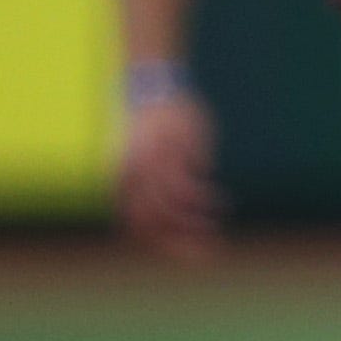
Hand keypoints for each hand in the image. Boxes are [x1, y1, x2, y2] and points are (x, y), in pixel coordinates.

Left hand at [116, 90, 221, 257]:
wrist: (149, 84)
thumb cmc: (146, 124)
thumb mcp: (139, 159)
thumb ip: (145, 188)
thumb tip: (166, 216)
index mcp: (121, 182)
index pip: (139, 228)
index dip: (164, 246)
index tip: (189, 255)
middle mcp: (134, 176)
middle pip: (155, 223)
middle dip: (182, 242)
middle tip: (210, 251)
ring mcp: (154, 163)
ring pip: (172, 207)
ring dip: (196, 221)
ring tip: (214, 222)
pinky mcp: (175, 149)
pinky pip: (189, 184)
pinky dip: (204, 197)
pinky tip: (219, 200)